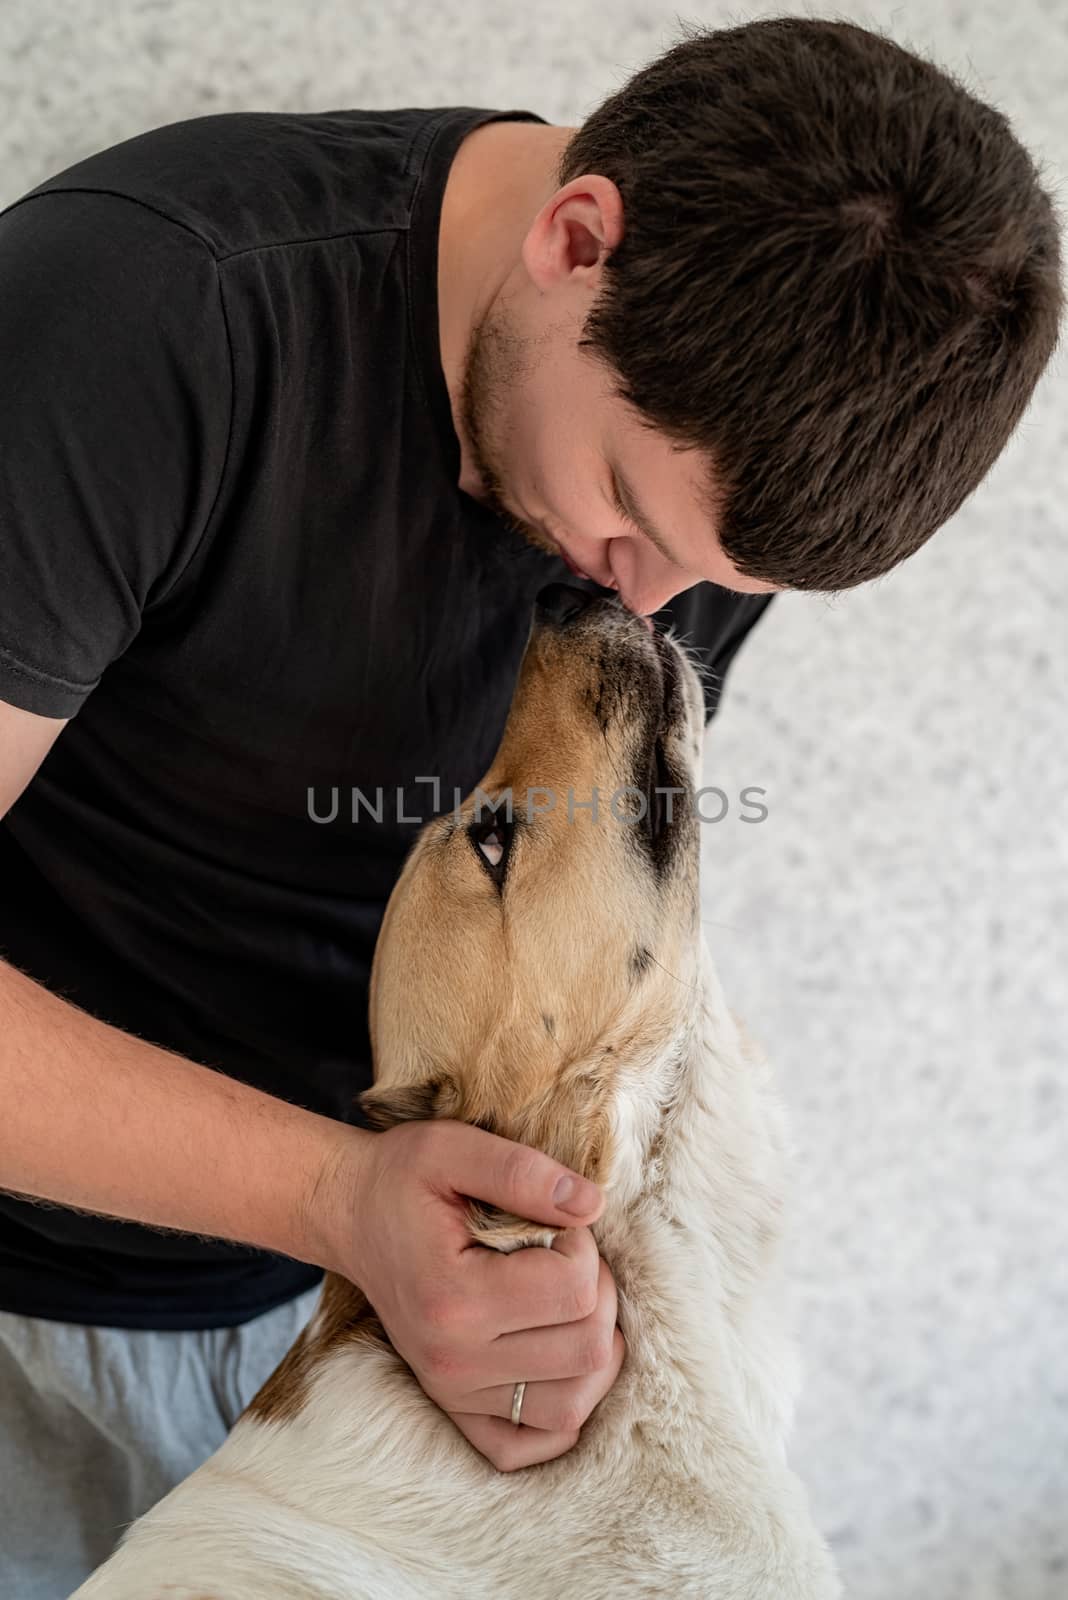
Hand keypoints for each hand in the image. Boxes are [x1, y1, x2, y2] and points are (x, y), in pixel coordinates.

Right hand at [329, 1119, 624, 1470]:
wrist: (351, 1215)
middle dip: (596, 1290)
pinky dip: (563, 1405)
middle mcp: (453, 1361)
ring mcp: (454, 1392)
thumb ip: (523, 1172)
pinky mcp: (457, 1408)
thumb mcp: (454, 1148)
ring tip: (564, 1298)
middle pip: (586, 1348)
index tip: (551, 1221)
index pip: (575, 1289)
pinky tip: (558, 1354)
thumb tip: (592, 1205)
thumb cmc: (402, 1178)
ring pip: (574, 1401)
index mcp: (454, 1298)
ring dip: (592, 1345)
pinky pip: (534, 1442)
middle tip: (563, 1253)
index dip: (582, 1245)